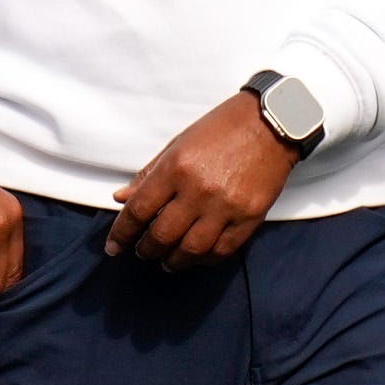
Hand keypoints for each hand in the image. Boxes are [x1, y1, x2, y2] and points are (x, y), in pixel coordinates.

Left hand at [107, 92, 298, 272]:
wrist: (271, 123)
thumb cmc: (221, 129)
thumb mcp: (178, 144)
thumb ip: (149, 175)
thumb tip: (122, 198)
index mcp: (176, 167)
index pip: (138, 210)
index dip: (121, 233)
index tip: (113, 246)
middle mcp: (198, 190)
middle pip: (162, 236)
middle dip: (146, 250)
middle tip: (142, 252)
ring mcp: (225, 206)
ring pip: (190, 250)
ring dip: (173, 261)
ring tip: (167, 261)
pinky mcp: (249, 218)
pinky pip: (222, 251)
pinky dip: (204, 259)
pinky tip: (196, 256)